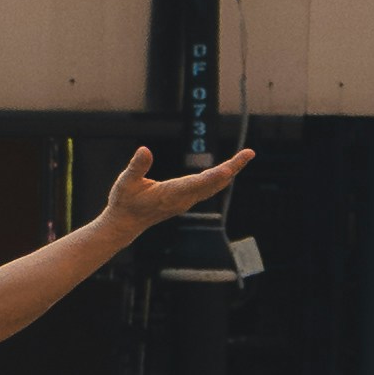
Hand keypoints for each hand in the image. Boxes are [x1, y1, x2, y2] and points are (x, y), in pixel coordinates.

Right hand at [100, 144, 254, 236]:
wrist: (125, 224)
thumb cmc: (124, 202)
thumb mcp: (125, 182)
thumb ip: (137, 167)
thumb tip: (145, 150)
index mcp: (171, 194)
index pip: (198, 183)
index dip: (215, 175)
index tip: (231, 168)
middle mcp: (183, 199)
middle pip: (213, 183)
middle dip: (232, 167)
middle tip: (249, 153)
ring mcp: (186, 201)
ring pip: (214, 186)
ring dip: (230, 171)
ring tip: (245, 157)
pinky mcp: (186, 200)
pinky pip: (209, 188)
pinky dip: (220, 177)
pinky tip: (228, 170)